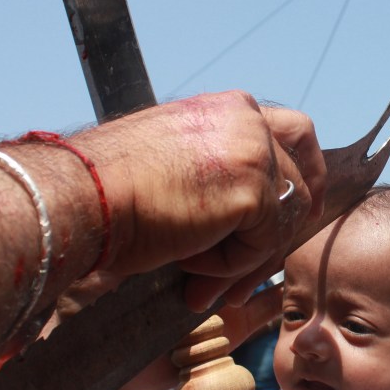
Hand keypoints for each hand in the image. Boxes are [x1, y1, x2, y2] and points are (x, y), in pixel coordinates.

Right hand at [75, 91, 325, 311]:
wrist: (82, 196)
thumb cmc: (112, 187)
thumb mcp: (179, 161)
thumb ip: (221, 169)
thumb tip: (253, 208)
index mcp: (230, 108)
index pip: (295, 133)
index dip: (306, 172)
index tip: (306, 207)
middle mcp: (248, 120)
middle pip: (298, 180)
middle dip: (280, 230)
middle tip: (256, 269)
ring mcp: (255, 153)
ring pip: (281, 220)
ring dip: (244, 258)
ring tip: (199, 280)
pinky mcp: (255, 191)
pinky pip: (262, 245)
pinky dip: (230, 266)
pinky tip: (189, 263)